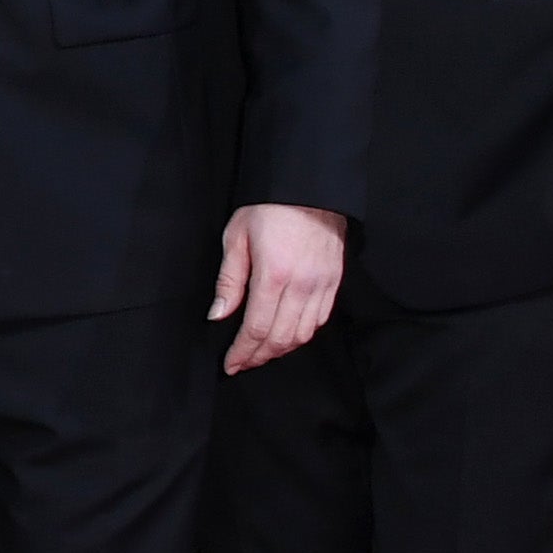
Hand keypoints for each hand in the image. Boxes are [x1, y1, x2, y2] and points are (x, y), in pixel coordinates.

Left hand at [213, 201, 347, 372]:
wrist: (309, 188)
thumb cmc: (269, 208)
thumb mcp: (237, 237)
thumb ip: (229, 281)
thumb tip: (218, 314)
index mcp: (273, 275)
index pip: (257, 329)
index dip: (243, 352)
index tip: (231, 364)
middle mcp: (302, 285)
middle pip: (281, 338)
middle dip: (259, 356)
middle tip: (243, 363)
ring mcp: (322, 285)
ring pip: (303, 334)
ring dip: (281, 350)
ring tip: (262, 354)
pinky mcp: (334, 281)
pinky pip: (320, 319)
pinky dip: (303, 334)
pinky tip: (287, 336)